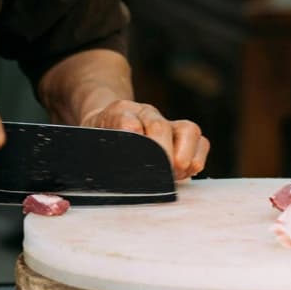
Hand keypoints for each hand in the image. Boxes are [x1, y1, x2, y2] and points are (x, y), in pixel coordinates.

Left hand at [80, 100, 208, 179]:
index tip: (135, 153)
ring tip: (174, 175)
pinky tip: (184, 174)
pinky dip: (196, 160)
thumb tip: (109, 173)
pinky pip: (201, 142)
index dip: (132, 134)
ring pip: (189, 130)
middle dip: (161, 154)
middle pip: (159, 127)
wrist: (107, 124)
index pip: (125, 120)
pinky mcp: (184, 136)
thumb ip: (96, 155)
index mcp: (118, 112)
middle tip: (158, 177)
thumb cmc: (98, 142)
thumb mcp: (88, 145)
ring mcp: (168, 123)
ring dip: (183, 157)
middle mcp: (146, 114)